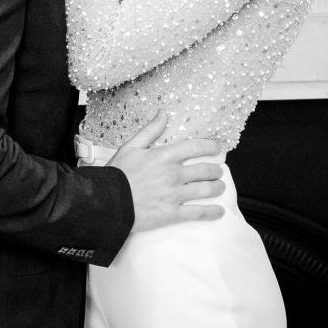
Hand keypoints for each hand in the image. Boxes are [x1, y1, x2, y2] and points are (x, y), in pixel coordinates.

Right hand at [109, 111, 225, 230]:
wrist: (107, 201)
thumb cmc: (117, 174)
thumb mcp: (131, 146)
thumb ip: (150, 130)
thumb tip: (163, 113)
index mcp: (164, 156)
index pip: (195, 147)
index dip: (210, 147)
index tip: (217, 148)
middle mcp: (173, 174)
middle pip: (204, 170)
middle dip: (215, 170)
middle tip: (219, 171)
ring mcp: (174, 195)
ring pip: (205, 190)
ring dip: (217, 188)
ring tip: (220, 187)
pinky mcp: (171, 214)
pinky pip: (197, 213)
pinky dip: (211, 212)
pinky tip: (218, 212)